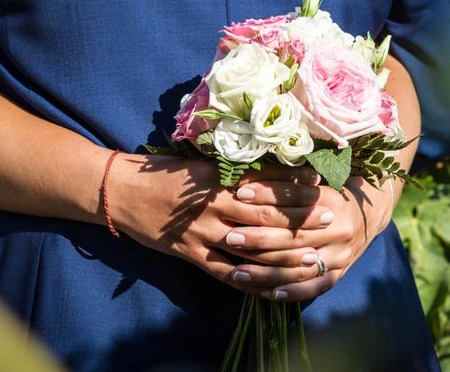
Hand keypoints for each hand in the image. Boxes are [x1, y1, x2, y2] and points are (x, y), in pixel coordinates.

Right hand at [107, 153, 332, 294]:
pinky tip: (273, 286)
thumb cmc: (162, 172)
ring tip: (312, 254)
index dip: (294, 184)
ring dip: (283, 252)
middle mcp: (214, 205)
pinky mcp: (190, 254)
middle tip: (328, 218)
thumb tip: (267, 167)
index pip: (264, 182)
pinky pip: (226, 273)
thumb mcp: (198, 164)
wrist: (121, 191)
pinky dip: (251, 282)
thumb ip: (230, 169)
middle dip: (299, 217)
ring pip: (251, 247)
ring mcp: (203, 233)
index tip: (320, 183)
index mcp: (217, 178)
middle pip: (265, 215)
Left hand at [225, 176, 394, 300]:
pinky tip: (267, 293)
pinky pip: (314, 287)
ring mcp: (340, 254)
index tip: (240, 194)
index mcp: (332, 201)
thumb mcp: (317, 181)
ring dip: (267, 272)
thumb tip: (249, 172)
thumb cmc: (333, 193)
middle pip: (295, 236)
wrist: (369, 214)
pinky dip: (291, 292)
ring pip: (300, 266)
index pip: (296, 197)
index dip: (267, 195)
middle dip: (260, 237)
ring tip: (237, 273)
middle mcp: (338, 229)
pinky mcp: (339, 273)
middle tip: (231, 237)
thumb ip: (289, 179)